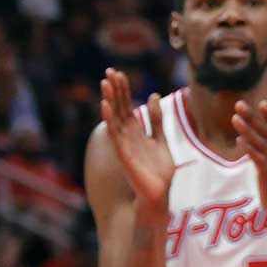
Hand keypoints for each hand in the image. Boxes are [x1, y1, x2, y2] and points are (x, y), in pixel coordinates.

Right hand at [100, 69, 173, 215]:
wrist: (158, 195)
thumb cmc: (158, 172)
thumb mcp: (161, 139)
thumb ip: (156, 120)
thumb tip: (154, 96)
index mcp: (136, 131)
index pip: (127, 106)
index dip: (123, 90)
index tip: (118, 73)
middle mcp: (127, 135)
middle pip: (120, 108)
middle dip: (115, 90)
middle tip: (109, 71)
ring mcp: (124, 144)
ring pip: (115, 118)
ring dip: (110, 100)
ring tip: (105, 83)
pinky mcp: (123, 154)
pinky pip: (114, 134)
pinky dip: (109, 120)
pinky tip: (105, 106)